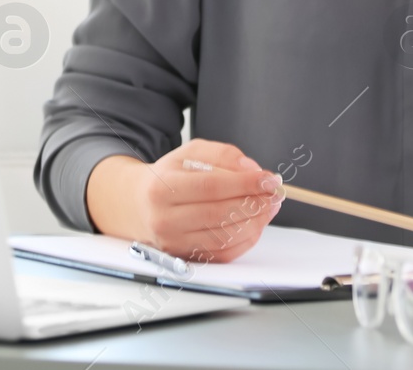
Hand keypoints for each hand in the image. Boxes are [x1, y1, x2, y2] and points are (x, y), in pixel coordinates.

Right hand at [84, 139, 282, 262]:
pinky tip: (256, 223)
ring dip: (255, 223)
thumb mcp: (190, 153)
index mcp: (162, 188)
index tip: (268, 179)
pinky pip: (223, 254)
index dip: (244, 183)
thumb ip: (223, 155)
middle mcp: (164, 219)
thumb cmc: (168, 177)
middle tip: (275, 194)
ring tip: (269, 207)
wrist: (137, 205)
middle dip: (255, 203)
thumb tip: (251, 169)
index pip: (211, 187)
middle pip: (219, 214)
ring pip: (224, 238)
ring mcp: (174, 243)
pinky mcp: (185, 258)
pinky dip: (246, 240)